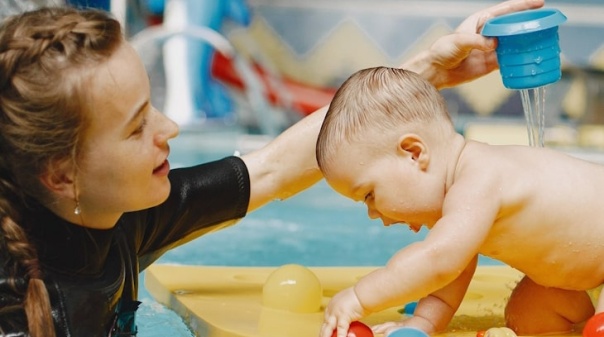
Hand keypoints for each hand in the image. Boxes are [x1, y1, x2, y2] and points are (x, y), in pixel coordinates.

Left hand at [320, 287, 367, 336]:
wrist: (365, 293)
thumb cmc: (361, 297)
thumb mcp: (350, 303)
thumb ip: (348, 312)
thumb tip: (351, 316)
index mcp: (333, 304)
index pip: (326, 318)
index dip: (325, 327)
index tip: (324, 332)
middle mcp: (332, 308)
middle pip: (325, 325)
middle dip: (323, 333)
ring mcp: (336, 312)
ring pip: (328, 329)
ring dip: (327, 336)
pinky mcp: (343, 316)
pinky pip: (341, 330)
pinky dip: (340, 336)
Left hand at [404, 0, 543, 88]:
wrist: (437, 71)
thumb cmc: (444, 50)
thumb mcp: (459, 41)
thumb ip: (477, 41)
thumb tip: (495, 44)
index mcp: (482, 21)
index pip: (506, 10)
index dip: (523, 6)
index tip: (540, 3)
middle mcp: (489, 33)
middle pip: (514, 26)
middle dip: (530, 24)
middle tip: (547, 24)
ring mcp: (492, 48)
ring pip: (514, 43)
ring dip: (528, 43)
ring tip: (545, 42)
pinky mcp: (491, 63)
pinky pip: (510, 60)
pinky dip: (520, 59)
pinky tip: (531, 59)